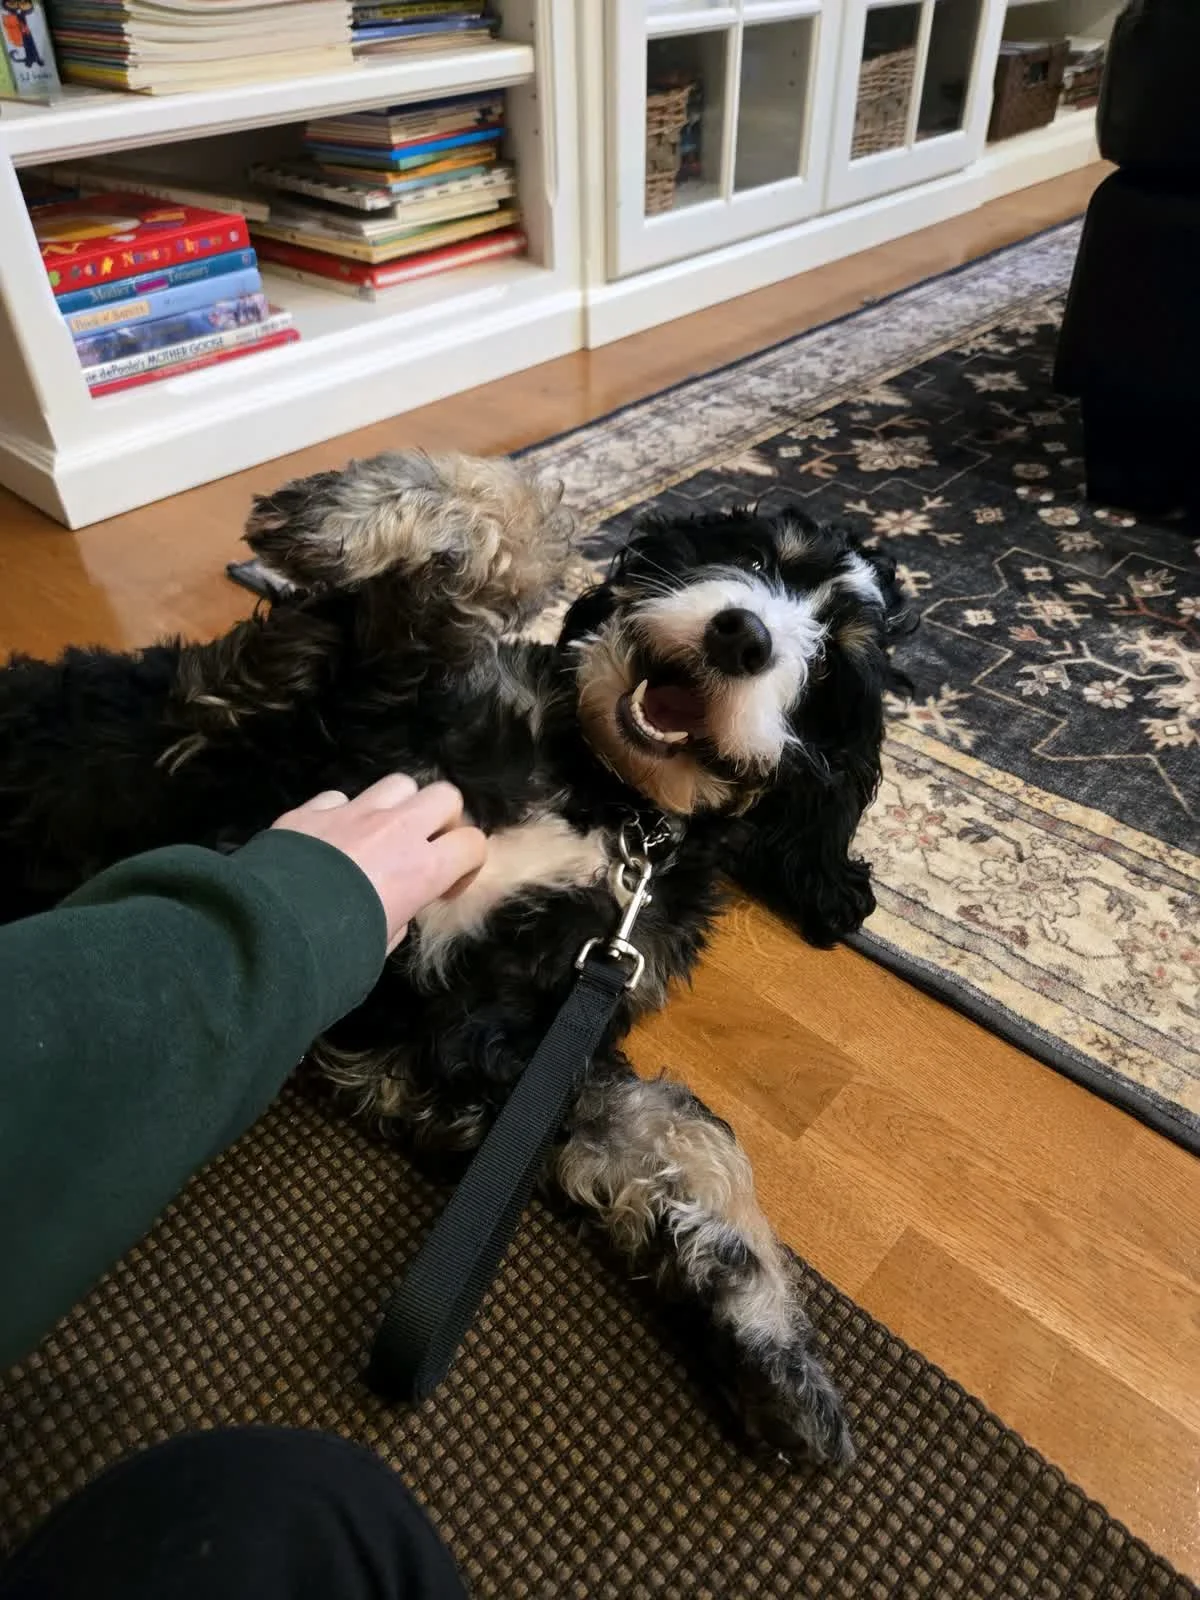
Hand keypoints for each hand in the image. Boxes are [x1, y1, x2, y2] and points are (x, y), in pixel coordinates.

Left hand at [272, 775, 486, 951]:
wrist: (268, 931)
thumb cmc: (336, 951)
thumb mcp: (384, 943)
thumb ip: (401, 912)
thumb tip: (398, 901)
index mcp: (423, 868)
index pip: (472, 843)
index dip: (466, 862)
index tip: (445, 885)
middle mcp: (396, 830)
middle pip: (444, 795)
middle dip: (440, 819)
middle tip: (421, 846)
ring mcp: (352, 813)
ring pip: (397, 784)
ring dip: (396, 807)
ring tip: (378, 835)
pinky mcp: (311, 810)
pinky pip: (339, 798)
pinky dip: (340, 814)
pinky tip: (327, 840)